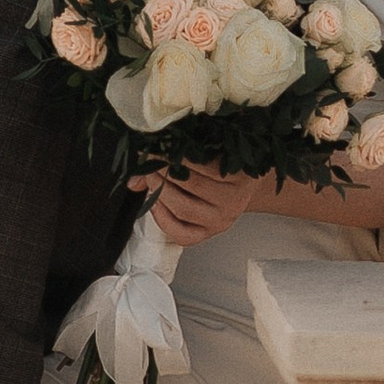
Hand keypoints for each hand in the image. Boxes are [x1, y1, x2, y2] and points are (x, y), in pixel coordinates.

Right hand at [132, 162, 263, 248]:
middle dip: (159, 184)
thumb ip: (159, 188)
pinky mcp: (241, 178)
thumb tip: (133, 184)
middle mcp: (222, 219)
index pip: (181, 234)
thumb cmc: (216, 179)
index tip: (148, 190)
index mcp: (207, 228)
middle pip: (182, 207)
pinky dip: (188, 159)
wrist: (250, 163)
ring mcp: (234, 200)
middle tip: (149, 165)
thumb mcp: (189, 190)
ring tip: (159, 154)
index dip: (159, 214)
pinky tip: (178, 149)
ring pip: (193, 186)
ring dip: (171, 169)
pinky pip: (207, 169)